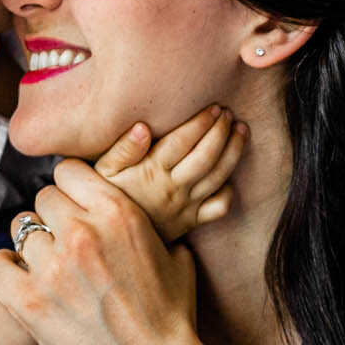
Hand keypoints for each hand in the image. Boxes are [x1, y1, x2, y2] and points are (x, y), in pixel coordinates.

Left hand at [0, 160, 208, 344]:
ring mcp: (52, 267)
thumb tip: (139, 211)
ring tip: (46, 268)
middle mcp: (81, 232)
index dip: (72, 189)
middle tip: (64, 244)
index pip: (68, 171)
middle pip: (43, 199)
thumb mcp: (175, 258)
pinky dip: (5, 271)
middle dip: (53, 219)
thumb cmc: (172, 321)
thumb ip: (147, 226)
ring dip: (32, 247)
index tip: (76, 208)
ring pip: (19, 230)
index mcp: (117, 212)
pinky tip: (20, 283)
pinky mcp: (28, 302)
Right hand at [93, 106, 245, 242]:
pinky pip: (219, 207)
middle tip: (229, 115)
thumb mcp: (103, 171)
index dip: (201, 122)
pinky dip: (229, 190)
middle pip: (206, 156)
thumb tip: (142, 127)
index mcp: (152, 171)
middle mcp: (173, 187)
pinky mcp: (191, 221)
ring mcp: (185, 206)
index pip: (183, 141)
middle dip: (222, 132)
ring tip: (241, 131)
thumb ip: (122, 149)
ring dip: (233, 152)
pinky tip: (230, 174)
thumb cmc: (105, 196)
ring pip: (218, 177)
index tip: (215, 107)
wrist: (109, 236)